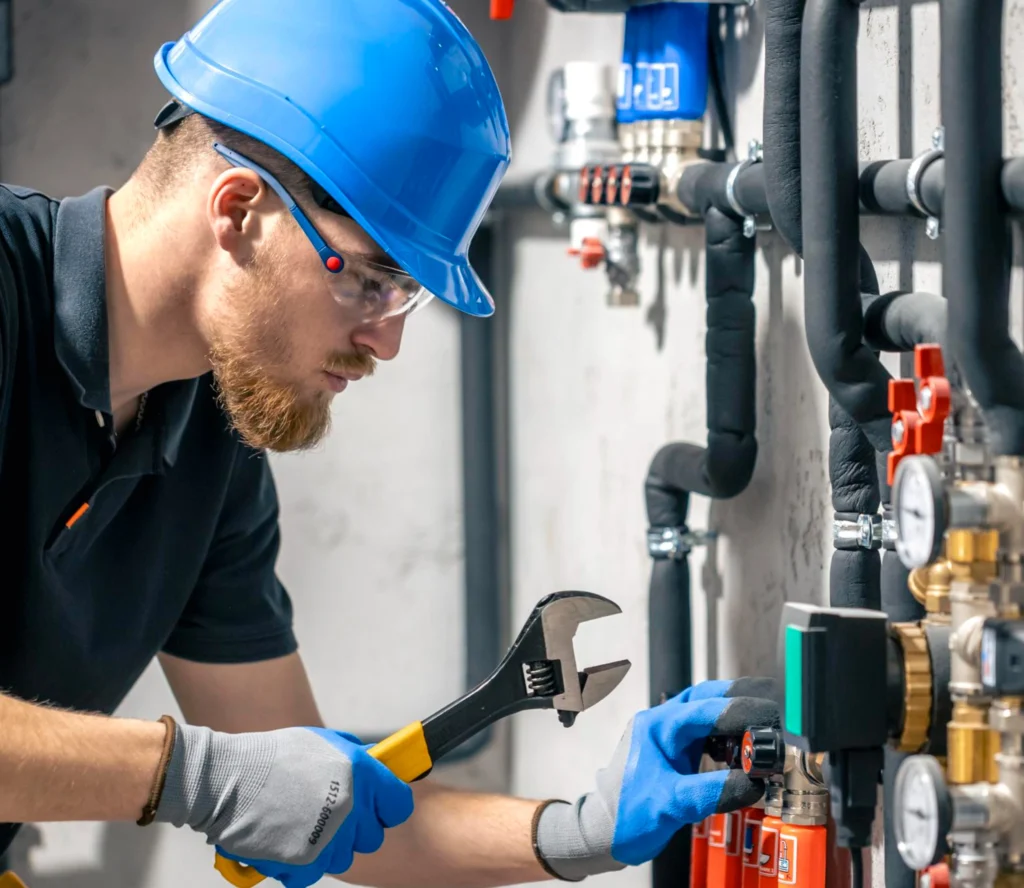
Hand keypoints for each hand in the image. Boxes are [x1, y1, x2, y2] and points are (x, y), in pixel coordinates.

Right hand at [155, 724, 412, 887]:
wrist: (229, 780)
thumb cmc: (276, 756)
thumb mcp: (325, 742)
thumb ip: (355, 757)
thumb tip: (376, 765)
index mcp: (362, 775)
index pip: (399, 805)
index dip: (387, 805)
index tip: (377, 804)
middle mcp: (352, 809)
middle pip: (373, 836)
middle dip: (356, 826)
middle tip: (333, 813)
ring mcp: (330, 840)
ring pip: (345, 857)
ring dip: (330, 845)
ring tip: (303, 824)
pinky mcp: (305, 865)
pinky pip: (316, 871)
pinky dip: (303, 861)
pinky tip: (287, 839)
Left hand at [535, 677, 778, 880]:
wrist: (603, 833)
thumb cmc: (626, 816)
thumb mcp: (669, 804)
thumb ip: (708, 791)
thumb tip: (752, 783)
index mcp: (657, 727)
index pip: (703, 709)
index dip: (738, 710)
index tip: (769, 717)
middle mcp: (663, 724)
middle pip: (707, 698)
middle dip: (740, 700)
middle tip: (772, 710)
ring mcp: (670, 737)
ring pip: (708, 713)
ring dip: (736, 718)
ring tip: (765, 729)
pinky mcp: (677, 752)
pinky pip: (708, 735)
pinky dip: (729, 738)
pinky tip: (745, 750)